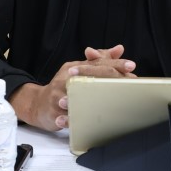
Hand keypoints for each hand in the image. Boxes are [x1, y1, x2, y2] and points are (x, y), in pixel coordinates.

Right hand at [10, 45, 137, 130]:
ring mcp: (57, 95)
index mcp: (74, 68)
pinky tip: (73, 120)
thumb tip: (119, 49)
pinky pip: (60, 115)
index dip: (115, 63)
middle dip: (107, 79)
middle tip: (126, 82)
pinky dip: (66, 119)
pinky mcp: (51, 110)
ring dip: (85, 100)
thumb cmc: (64, 87)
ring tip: (102, 101)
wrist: (39, 104)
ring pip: (72, 97)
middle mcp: (66, 79)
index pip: (96, 62)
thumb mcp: (79, 71)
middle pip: (87, 76)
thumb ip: (100, 60)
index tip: (131, 65)